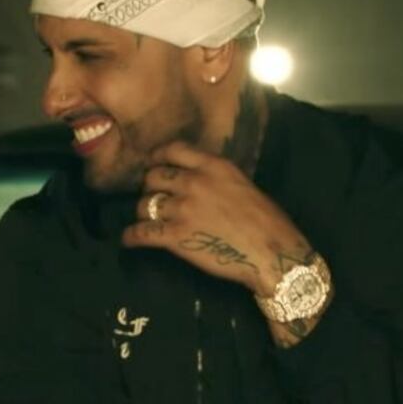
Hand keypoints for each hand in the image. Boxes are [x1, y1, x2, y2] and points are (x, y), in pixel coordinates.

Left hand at [122, 141, 309, 296]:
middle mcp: (194, 182)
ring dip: (143, 213)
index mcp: (213, 166)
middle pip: (152, 177)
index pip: (173, 150)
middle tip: (153, 198)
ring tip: (147, 220)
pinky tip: (129, 239)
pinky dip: (131, 237)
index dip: (157, 157)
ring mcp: (182, 208)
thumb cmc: (267, 222)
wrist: (273, 253)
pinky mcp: (175, 236)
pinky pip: (141, 232)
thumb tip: (199, 179)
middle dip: (149, 188)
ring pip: (144, 205)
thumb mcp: (243, 184)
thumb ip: (217, 178)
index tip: (152, 163)